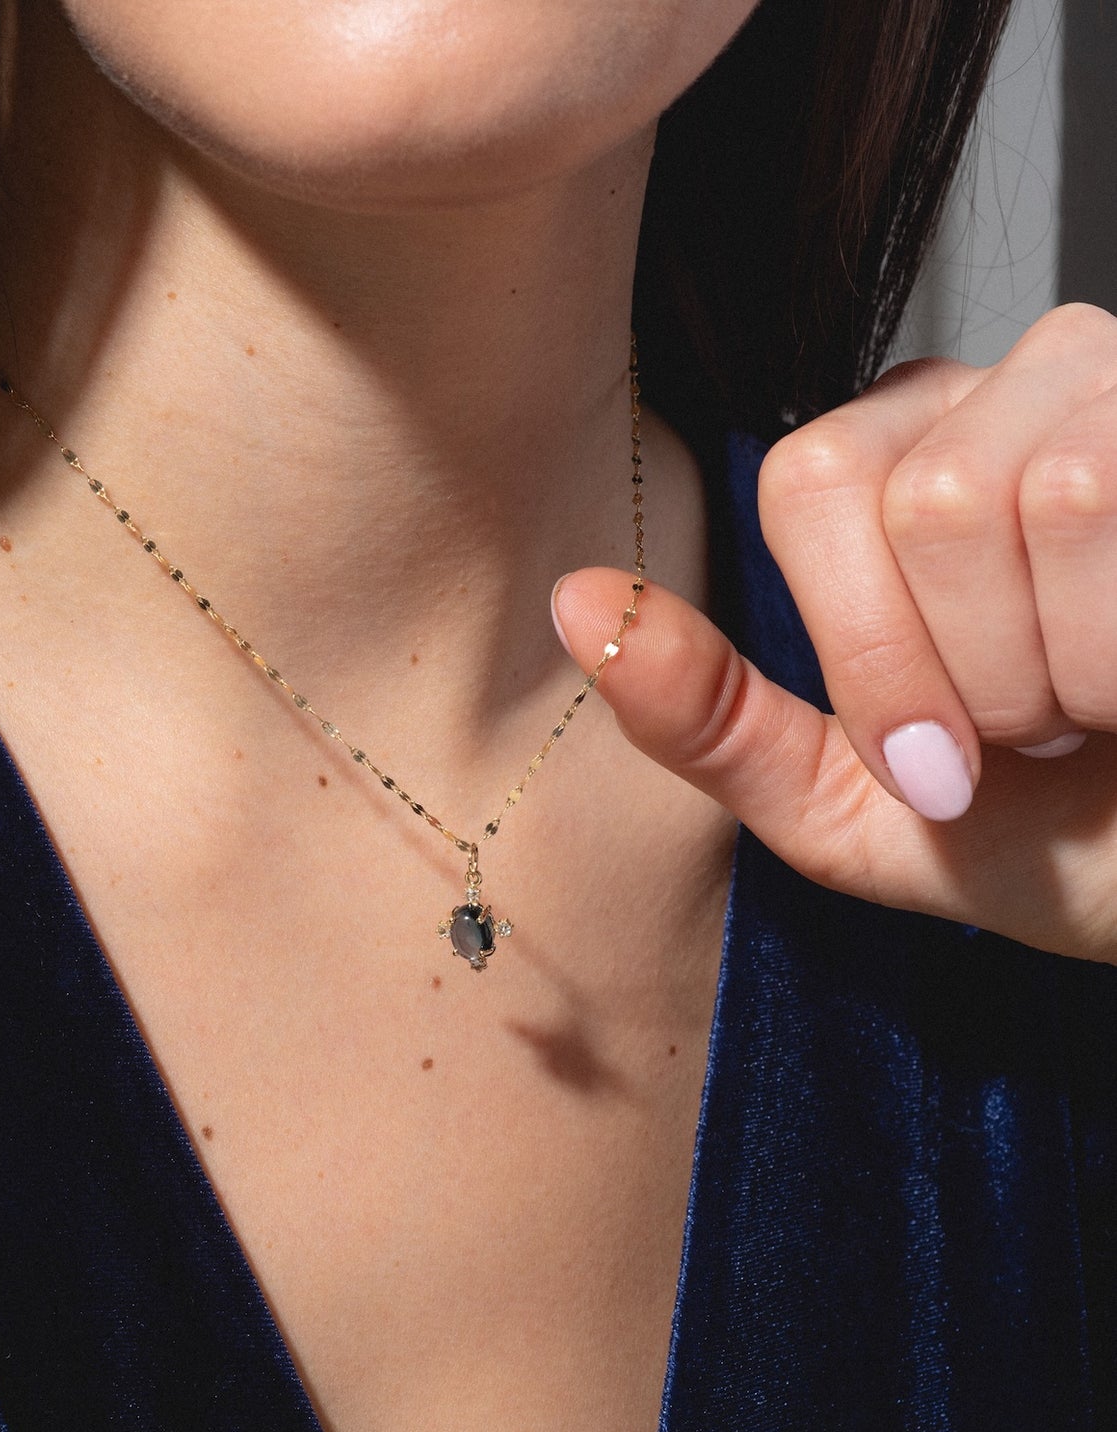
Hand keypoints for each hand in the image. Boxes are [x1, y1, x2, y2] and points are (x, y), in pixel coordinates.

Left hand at [553, 303, 1116, 962]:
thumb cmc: (1050, 834)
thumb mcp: (843, 804)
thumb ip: (708, 718)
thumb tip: (576, 602)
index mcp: (896, 461)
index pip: (812, 481)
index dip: (869, 646)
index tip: (934, 760)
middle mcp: (1007, 389)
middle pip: (924, 499)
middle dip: (983, 678)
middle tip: (1045, 730)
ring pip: (1042, 494)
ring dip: (1077, 668)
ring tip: (1108, 701)